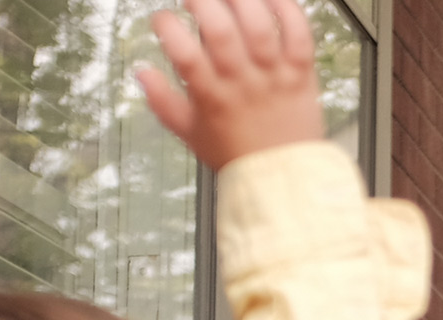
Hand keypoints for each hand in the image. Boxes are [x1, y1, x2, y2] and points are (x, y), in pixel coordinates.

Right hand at [138, 0, 324, 171]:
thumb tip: (141, 72)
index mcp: (212, 97)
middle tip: (192, 0)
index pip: (184, 53)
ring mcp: (274, 76)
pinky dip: (287, 9)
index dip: (167, 27)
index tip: (162, 21)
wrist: (284, 178)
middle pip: (220, 30)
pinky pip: (299, 34)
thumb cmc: (238, 156)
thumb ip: (163, 102)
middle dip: (201, 1)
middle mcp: (243, 82)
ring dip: (240, 0)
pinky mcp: (301, 73)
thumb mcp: (190, 135)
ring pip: (259, 26)